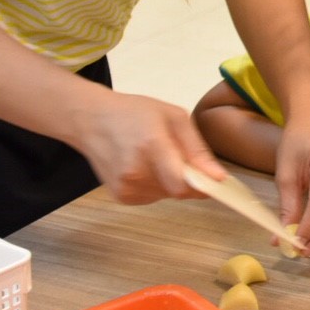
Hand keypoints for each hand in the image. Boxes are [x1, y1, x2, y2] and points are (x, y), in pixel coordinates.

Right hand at [73, 90, 222, 203]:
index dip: (202, 185)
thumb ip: (197, 149)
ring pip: (167, 195)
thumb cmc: (134, 113)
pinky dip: (157, 185)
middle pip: (178, 191)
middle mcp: (135, 173)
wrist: (91, 120)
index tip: (214, 178)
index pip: (183, 185)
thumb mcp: (173, 117)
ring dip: (171, 181)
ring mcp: (125, 188)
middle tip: (179, 154)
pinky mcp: (120, 197)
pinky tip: (145, 165)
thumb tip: (219, 177)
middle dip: (188, 178)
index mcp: (151, 147)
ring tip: (157, 156)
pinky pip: (152, 197)